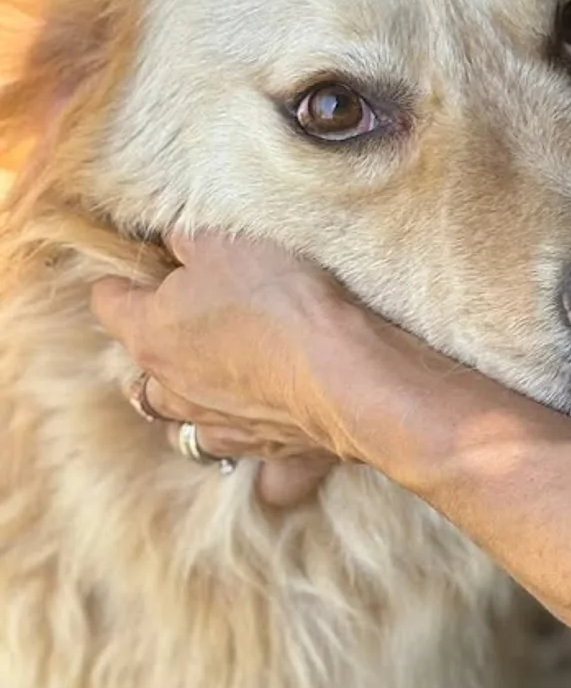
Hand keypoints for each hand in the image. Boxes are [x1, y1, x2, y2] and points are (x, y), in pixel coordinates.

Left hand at [92, 233, 363, 505]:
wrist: (347, 371)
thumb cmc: (279, 298)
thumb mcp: (224, 239)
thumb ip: (186, 238)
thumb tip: (174, 241)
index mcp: (150, 334)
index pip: (106, 303)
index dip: (122, 279)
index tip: (147, 265)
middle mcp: (173, 389)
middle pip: (140, 373)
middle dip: (156, 346)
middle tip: (188, 318)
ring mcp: (217, 426)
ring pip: (180, 421)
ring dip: (188, 400)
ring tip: (214, 378)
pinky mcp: (262, 449)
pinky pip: (234, 447)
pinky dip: (240, 434)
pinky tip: (260, 417)